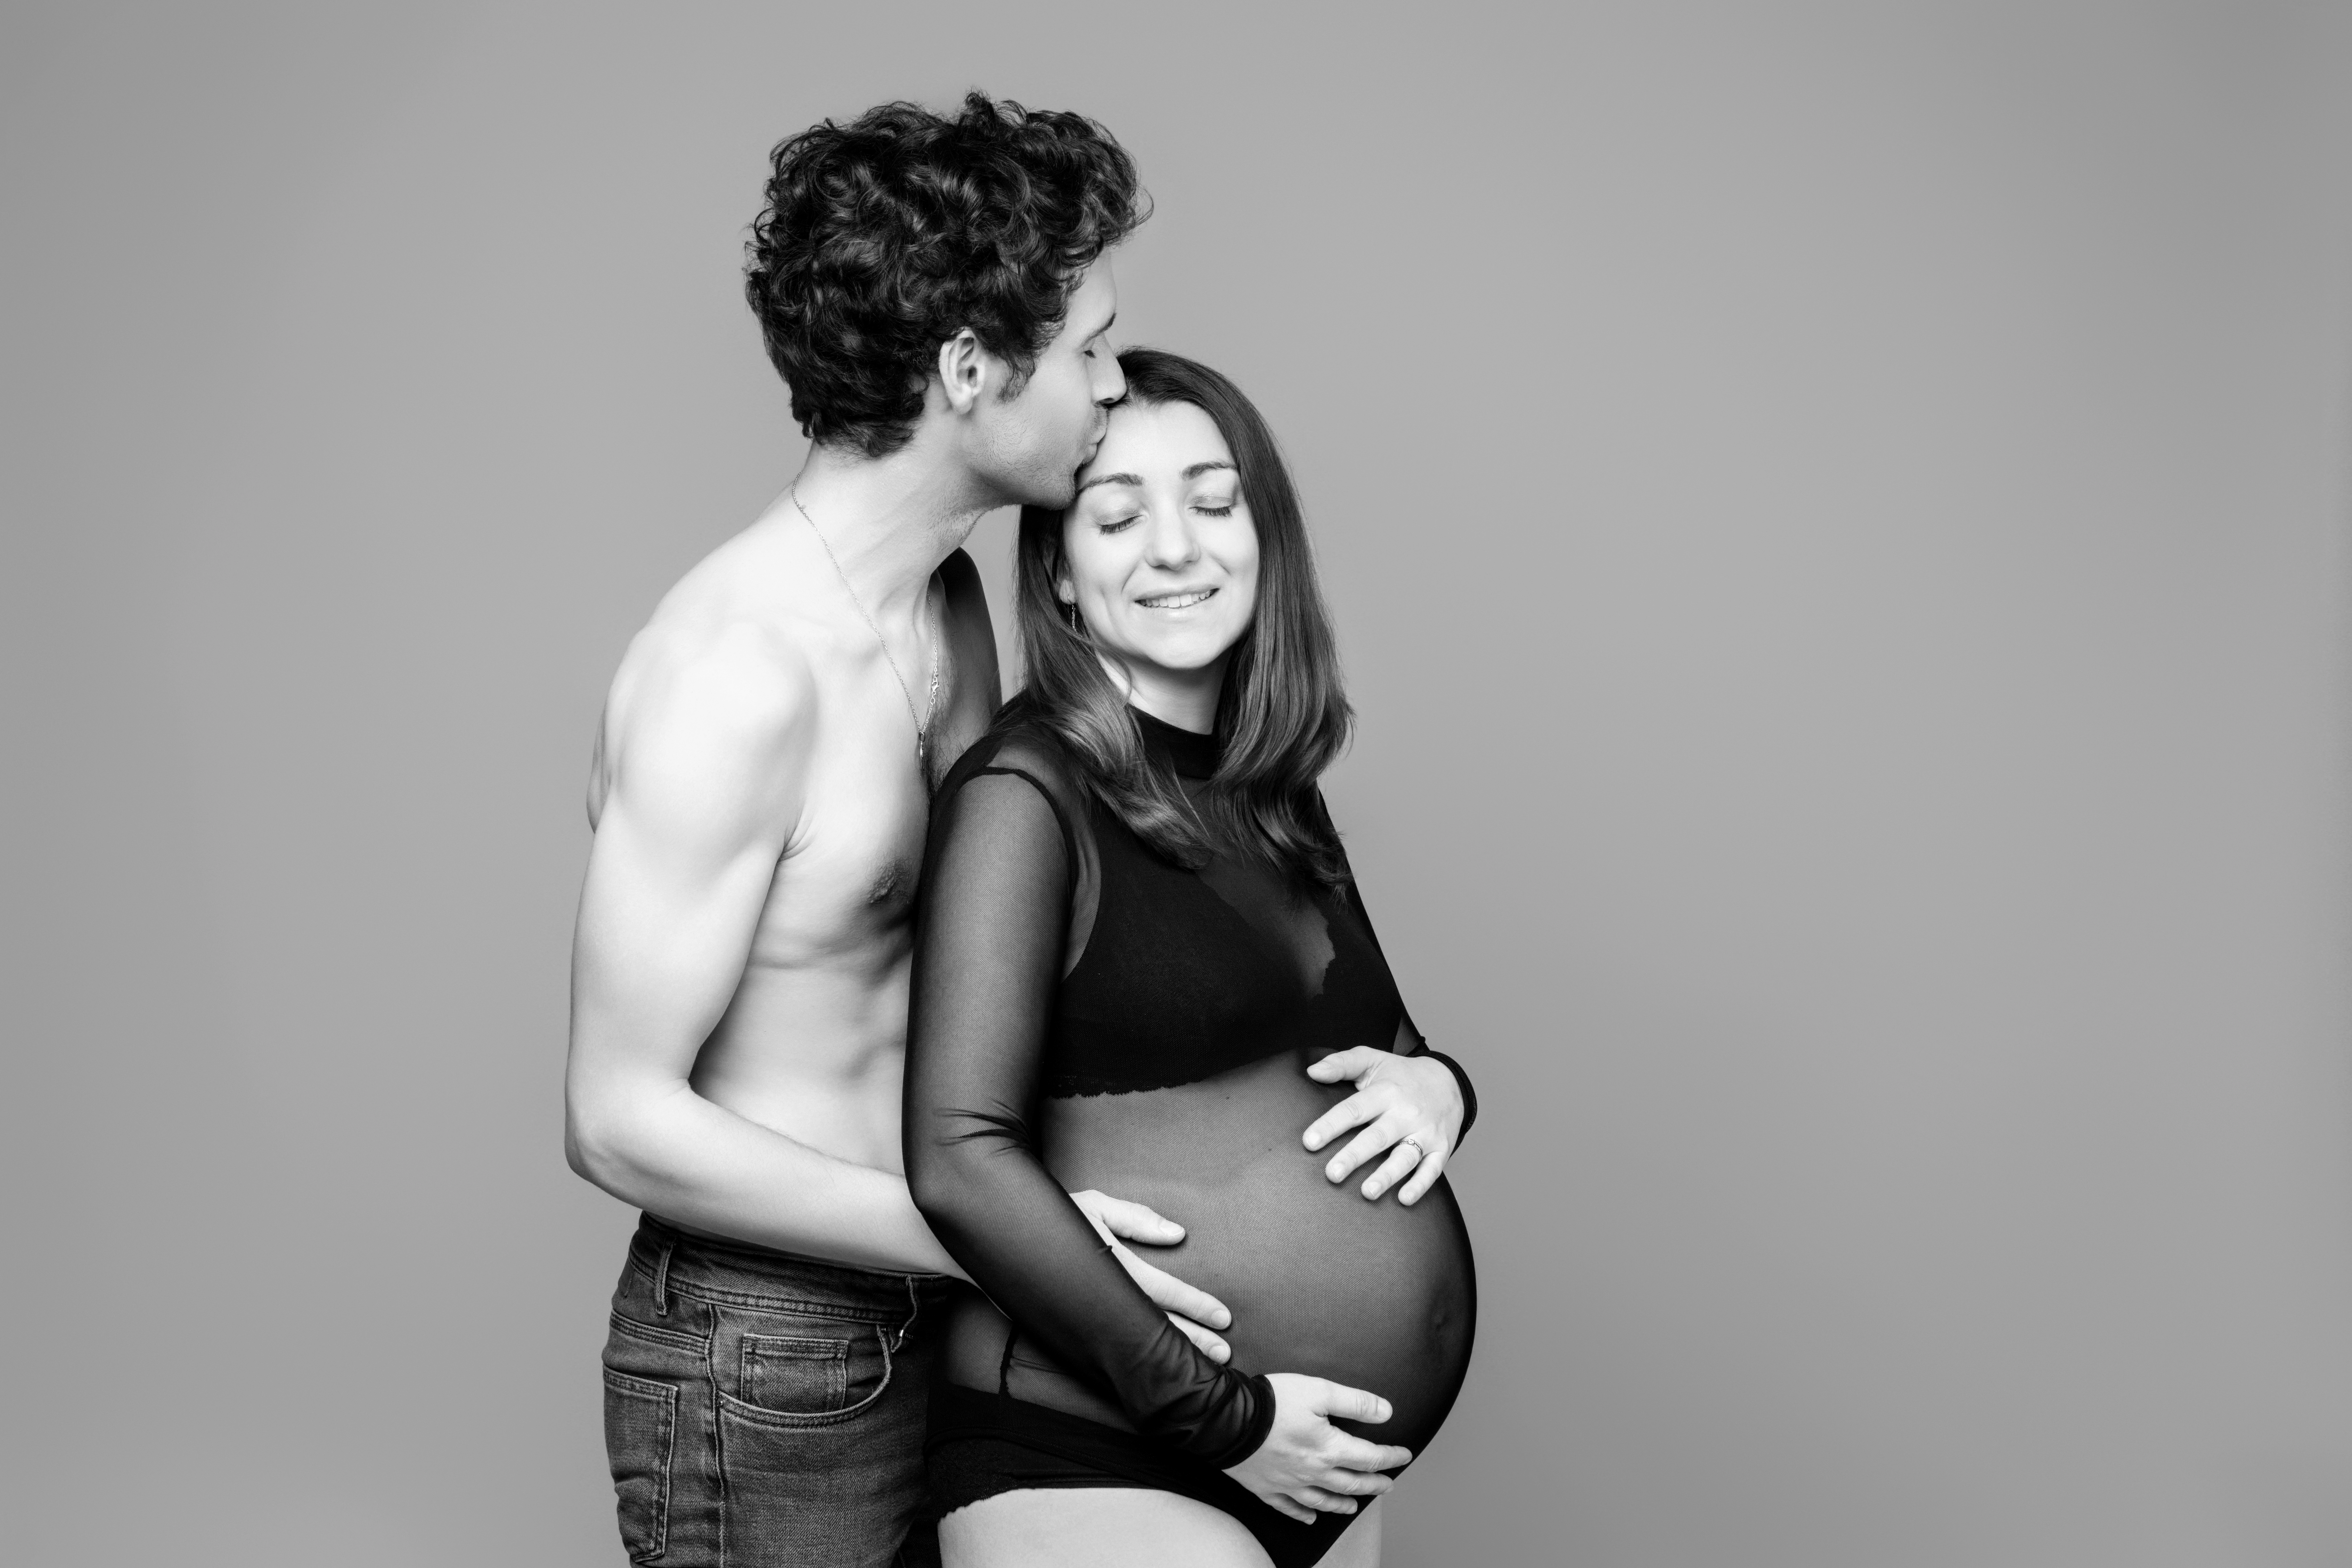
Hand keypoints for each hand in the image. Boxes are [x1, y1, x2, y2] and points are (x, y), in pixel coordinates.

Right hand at [1068, 1190, 1232, 1362]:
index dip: (1196, 1304)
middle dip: (1193, 1340)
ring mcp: (1087, 1316)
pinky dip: (1140, 1358)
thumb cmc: (1052, 1214)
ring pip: (1138, 1340)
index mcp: (1113, 1264)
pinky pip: (1114, 1346)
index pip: (1163, 1290)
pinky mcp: (1074, 1328)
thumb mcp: (1094, 1205)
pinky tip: (1157, 1368)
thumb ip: (1137, 1219)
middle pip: (1156, 1323)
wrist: (998, 1235)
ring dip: (1173, 1352)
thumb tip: (1178, 1234)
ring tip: (1204, 1365)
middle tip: (1225, 1354)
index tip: (1224, 1317)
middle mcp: (1103, 1295)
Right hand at [1222, 1373, 1412, 1522]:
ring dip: (1343, 1503)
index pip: (1369, 1457)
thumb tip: (1386, 1412)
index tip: (1404, 1455)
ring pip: (1323, 1500)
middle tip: (1388, 1483)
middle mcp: (1312, 1472)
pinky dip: (1302, 1514)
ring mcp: (1288, 1484)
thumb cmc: (1272, 1402)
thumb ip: (1354, 1402)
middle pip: (1351, 1483)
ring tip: (1355, 1504)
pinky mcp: (1266, 1487)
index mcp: (1328, 1448)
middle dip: (1374, 1484)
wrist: (1227, 1420)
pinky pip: (1289, 1508)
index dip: (1390, 1457)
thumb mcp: (1319, 1391)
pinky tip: (1310, 1517)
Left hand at [1302, 1048, 1462, 1204]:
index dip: (1331, 1125)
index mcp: (1385, 1092)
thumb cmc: (1401, 1075)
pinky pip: (1432, 1170)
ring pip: (1405, 1157)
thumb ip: (1341, 1064)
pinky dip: (1419, 1185)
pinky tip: (1403, 1199)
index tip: (1310, 1141)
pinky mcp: (1441, 1149)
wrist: (1449, 1082)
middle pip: (1377, 1137)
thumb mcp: (1372, 1060)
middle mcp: (1406, 1113)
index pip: (1354, 1109)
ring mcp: (1425, 1132)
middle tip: (1332, 1174)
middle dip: (1355, 1156)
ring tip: (1367, 1192)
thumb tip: (1312, 1071)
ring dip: (1386, 1176)